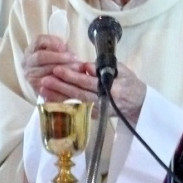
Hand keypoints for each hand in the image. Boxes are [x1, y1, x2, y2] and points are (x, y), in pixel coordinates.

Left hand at [26, 37, 146, 123]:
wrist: (138, 104)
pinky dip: (62, 105)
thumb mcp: (122, 71)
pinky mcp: (93, 116)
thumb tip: (86, 66)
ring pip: (75, 103)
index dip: (72, 76)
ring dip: (58, 96)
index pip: (88, 82)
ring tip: (43, 89)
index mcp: (113, 89)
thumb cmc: (130, 83)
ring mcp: (98, 111)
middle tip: (45, 79)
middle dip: (60, 86)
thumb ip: (104, 68)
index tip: (58, 69)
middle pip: (79, 94)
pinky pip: (75, 110)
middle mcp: (104, 102)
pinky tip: (51, 99)